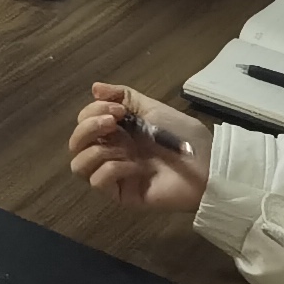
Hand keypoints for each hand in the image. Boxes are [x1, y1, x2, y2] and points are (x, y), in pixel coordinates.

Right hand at [68, 83, 210, 214]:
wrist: (207, 164)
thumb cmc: (182, 136)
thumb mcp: (152, 108)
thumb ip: (123, 96)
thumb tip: (94, 87)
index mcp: (117, 133)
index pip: (84, 122)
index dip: (92, 111)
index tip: (118, 109)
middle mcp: (111, 153)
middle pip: (75, 143)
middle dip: (88, 127)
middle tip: (113, 122)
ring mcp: (115, 175)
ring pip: (78, 165)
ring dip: (97, 149)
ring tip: (123, 146)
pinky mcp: (122, 195)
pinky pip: (98, 182)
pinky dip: (112, 169)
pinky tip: (135, 166)